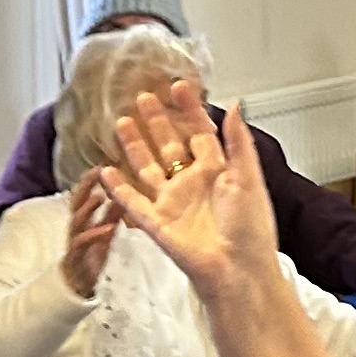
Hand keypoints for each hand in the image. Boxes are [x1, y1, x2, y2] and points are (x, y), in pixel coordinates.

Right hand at [60, 172, 126, 301]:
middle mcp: (76, 226)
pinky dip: (96, 234)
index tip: (102, 163)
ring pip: (77, 220)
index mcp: (83, 219)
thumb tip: (123, 194)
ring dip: (87, 207)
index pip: (84, 193)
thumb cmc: (91, 255)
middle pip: (76, 201)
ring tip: (99, 196)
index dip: (91, 179)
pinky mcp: (77, 256)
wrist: (77, 284)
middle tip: (97, 170)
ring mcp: (75, 240)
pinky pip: (84, 242)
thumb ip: (112, 214)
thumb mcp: (105, 232)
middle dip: (85, 185)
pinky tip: (108, 227)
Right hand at [104, 91, 282, 297]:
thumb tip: (236, 104)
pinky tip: (104, 170)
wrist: (238, 269)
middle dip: (157, 122)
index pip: (201, 132)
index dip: (189, 109)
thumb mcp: (248, 177)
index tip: (178, 87)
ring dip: (135, 146)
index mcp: (218, 172)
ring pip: (147, 168)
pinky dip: (117, 187)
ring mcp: (173, 203)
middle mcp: (193, 184)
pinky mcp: (157, 223)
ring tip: (121, 122)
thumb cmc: (251, 229)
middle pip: (170, 146)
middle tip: (143, 98)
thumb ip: (238, 141)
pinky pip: (132, 202)